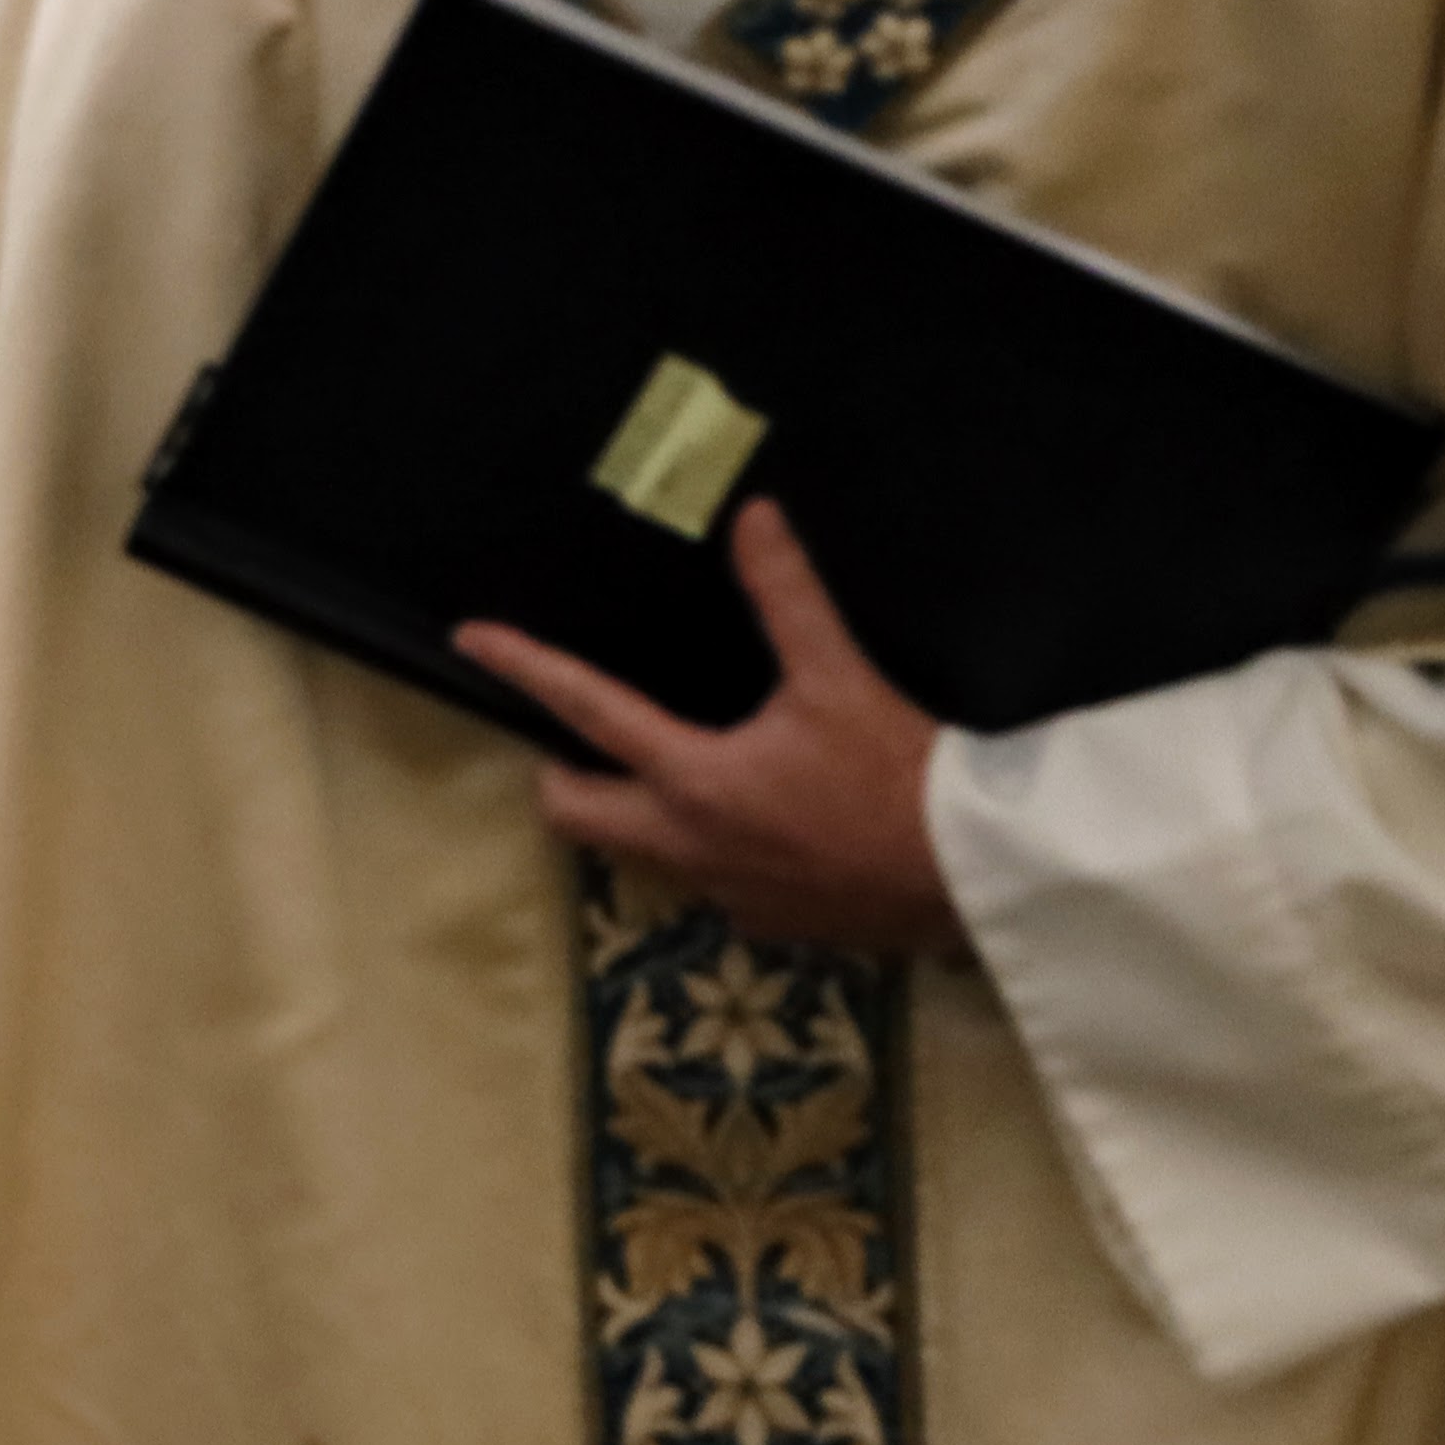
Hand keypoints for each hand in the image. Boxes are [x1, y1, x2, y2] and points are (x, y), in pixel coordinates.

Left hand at [454, 502, 954, 954]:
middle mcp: (686, 845)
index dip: (525, 668)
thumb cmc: (900, 777)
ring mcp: (720, 894)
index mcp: (692, 780)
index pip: (585, 712)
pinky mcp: (762, 925)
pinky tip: (755, 825)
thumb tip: (754, 519)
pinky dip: (708, 850)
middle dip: (558, 776)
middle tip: (576, 739)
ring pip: (637, 853)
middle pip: (574, 814)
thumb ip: (787, 598)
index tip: (474, 639)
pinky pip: (706, 883)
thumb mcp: (838, 678)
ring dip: (634, 812)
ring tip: (666, 770)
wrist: (971, 877)